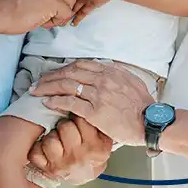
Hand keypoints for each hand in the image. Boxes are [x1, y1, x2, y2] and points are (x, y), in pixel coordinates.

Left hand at [28, 115, 111, 184]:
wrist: (84, 175)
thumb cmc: (91, 151)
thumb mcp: (102, 137)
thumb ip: (96, 121)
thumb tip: (82, 102)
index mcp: (97, 148)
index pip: (82, 119)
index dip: (76, 115)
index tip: (75, 117)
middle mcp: (81, 157)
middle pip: (64, 126)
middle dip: (64, 125)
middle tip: (67, 130)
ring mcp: (64, 165)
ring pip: (50, 139)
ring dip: (51, 137)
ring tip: (58, 140)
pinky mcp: (48, 170)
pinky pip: (36, 152)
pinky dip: (38, 149)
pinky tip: (46, 150)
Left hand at [31, 60, 155, 145]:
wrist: (151, 122)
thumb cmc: (143, 106)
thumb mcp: (131, 82)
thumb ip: (115, 74)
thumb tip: (103, 68)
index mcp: (111, 71)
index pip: (80, 65)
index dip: (63, 68)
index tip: (54, 73)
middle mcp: (102, 79)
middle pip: (69, 73)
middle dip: (50, 76)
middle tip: (38, 82)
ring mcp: (98, 95)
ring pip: (66, 85)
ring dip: (47, 87)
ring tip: (36, 91)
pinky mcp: (94, 111)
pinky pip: (69, 102)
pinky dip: (55, 101)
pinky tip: (46, 103)